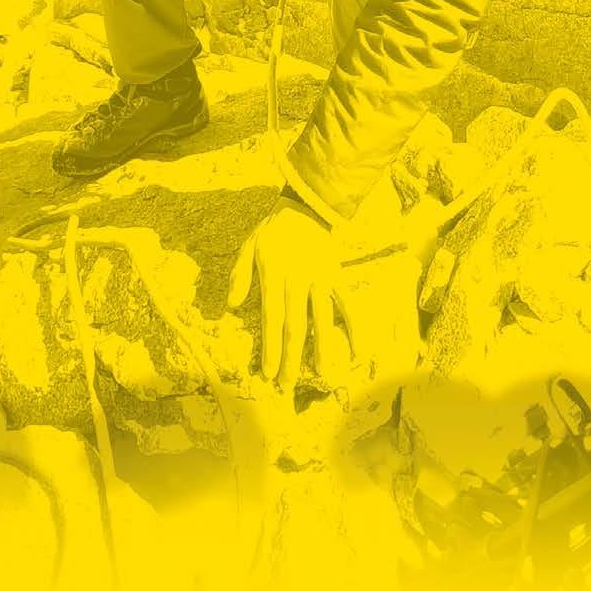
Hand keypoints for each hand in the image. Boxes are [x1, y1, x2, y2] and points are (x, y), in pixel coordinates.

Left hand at [227, 202, 352, 390]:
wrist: (307, 206)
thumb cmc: (274, 230)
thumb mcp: (249, 246)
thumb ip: (240, 275)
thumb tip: (232, 306)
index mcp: (274, 275)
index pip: (271, 317)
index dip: (269, 346)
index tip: (267, 372)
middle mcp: (298, 281)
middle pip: (294, 325)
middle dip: (290, 357)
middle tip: (286, 384)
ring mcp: (320, 279)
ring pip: (321, 318)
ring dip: (321, 347)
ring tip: (321, 373)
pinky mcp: (336, 276)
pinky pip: (346, 304)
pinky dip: (354, 327)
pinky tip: (357, 350)